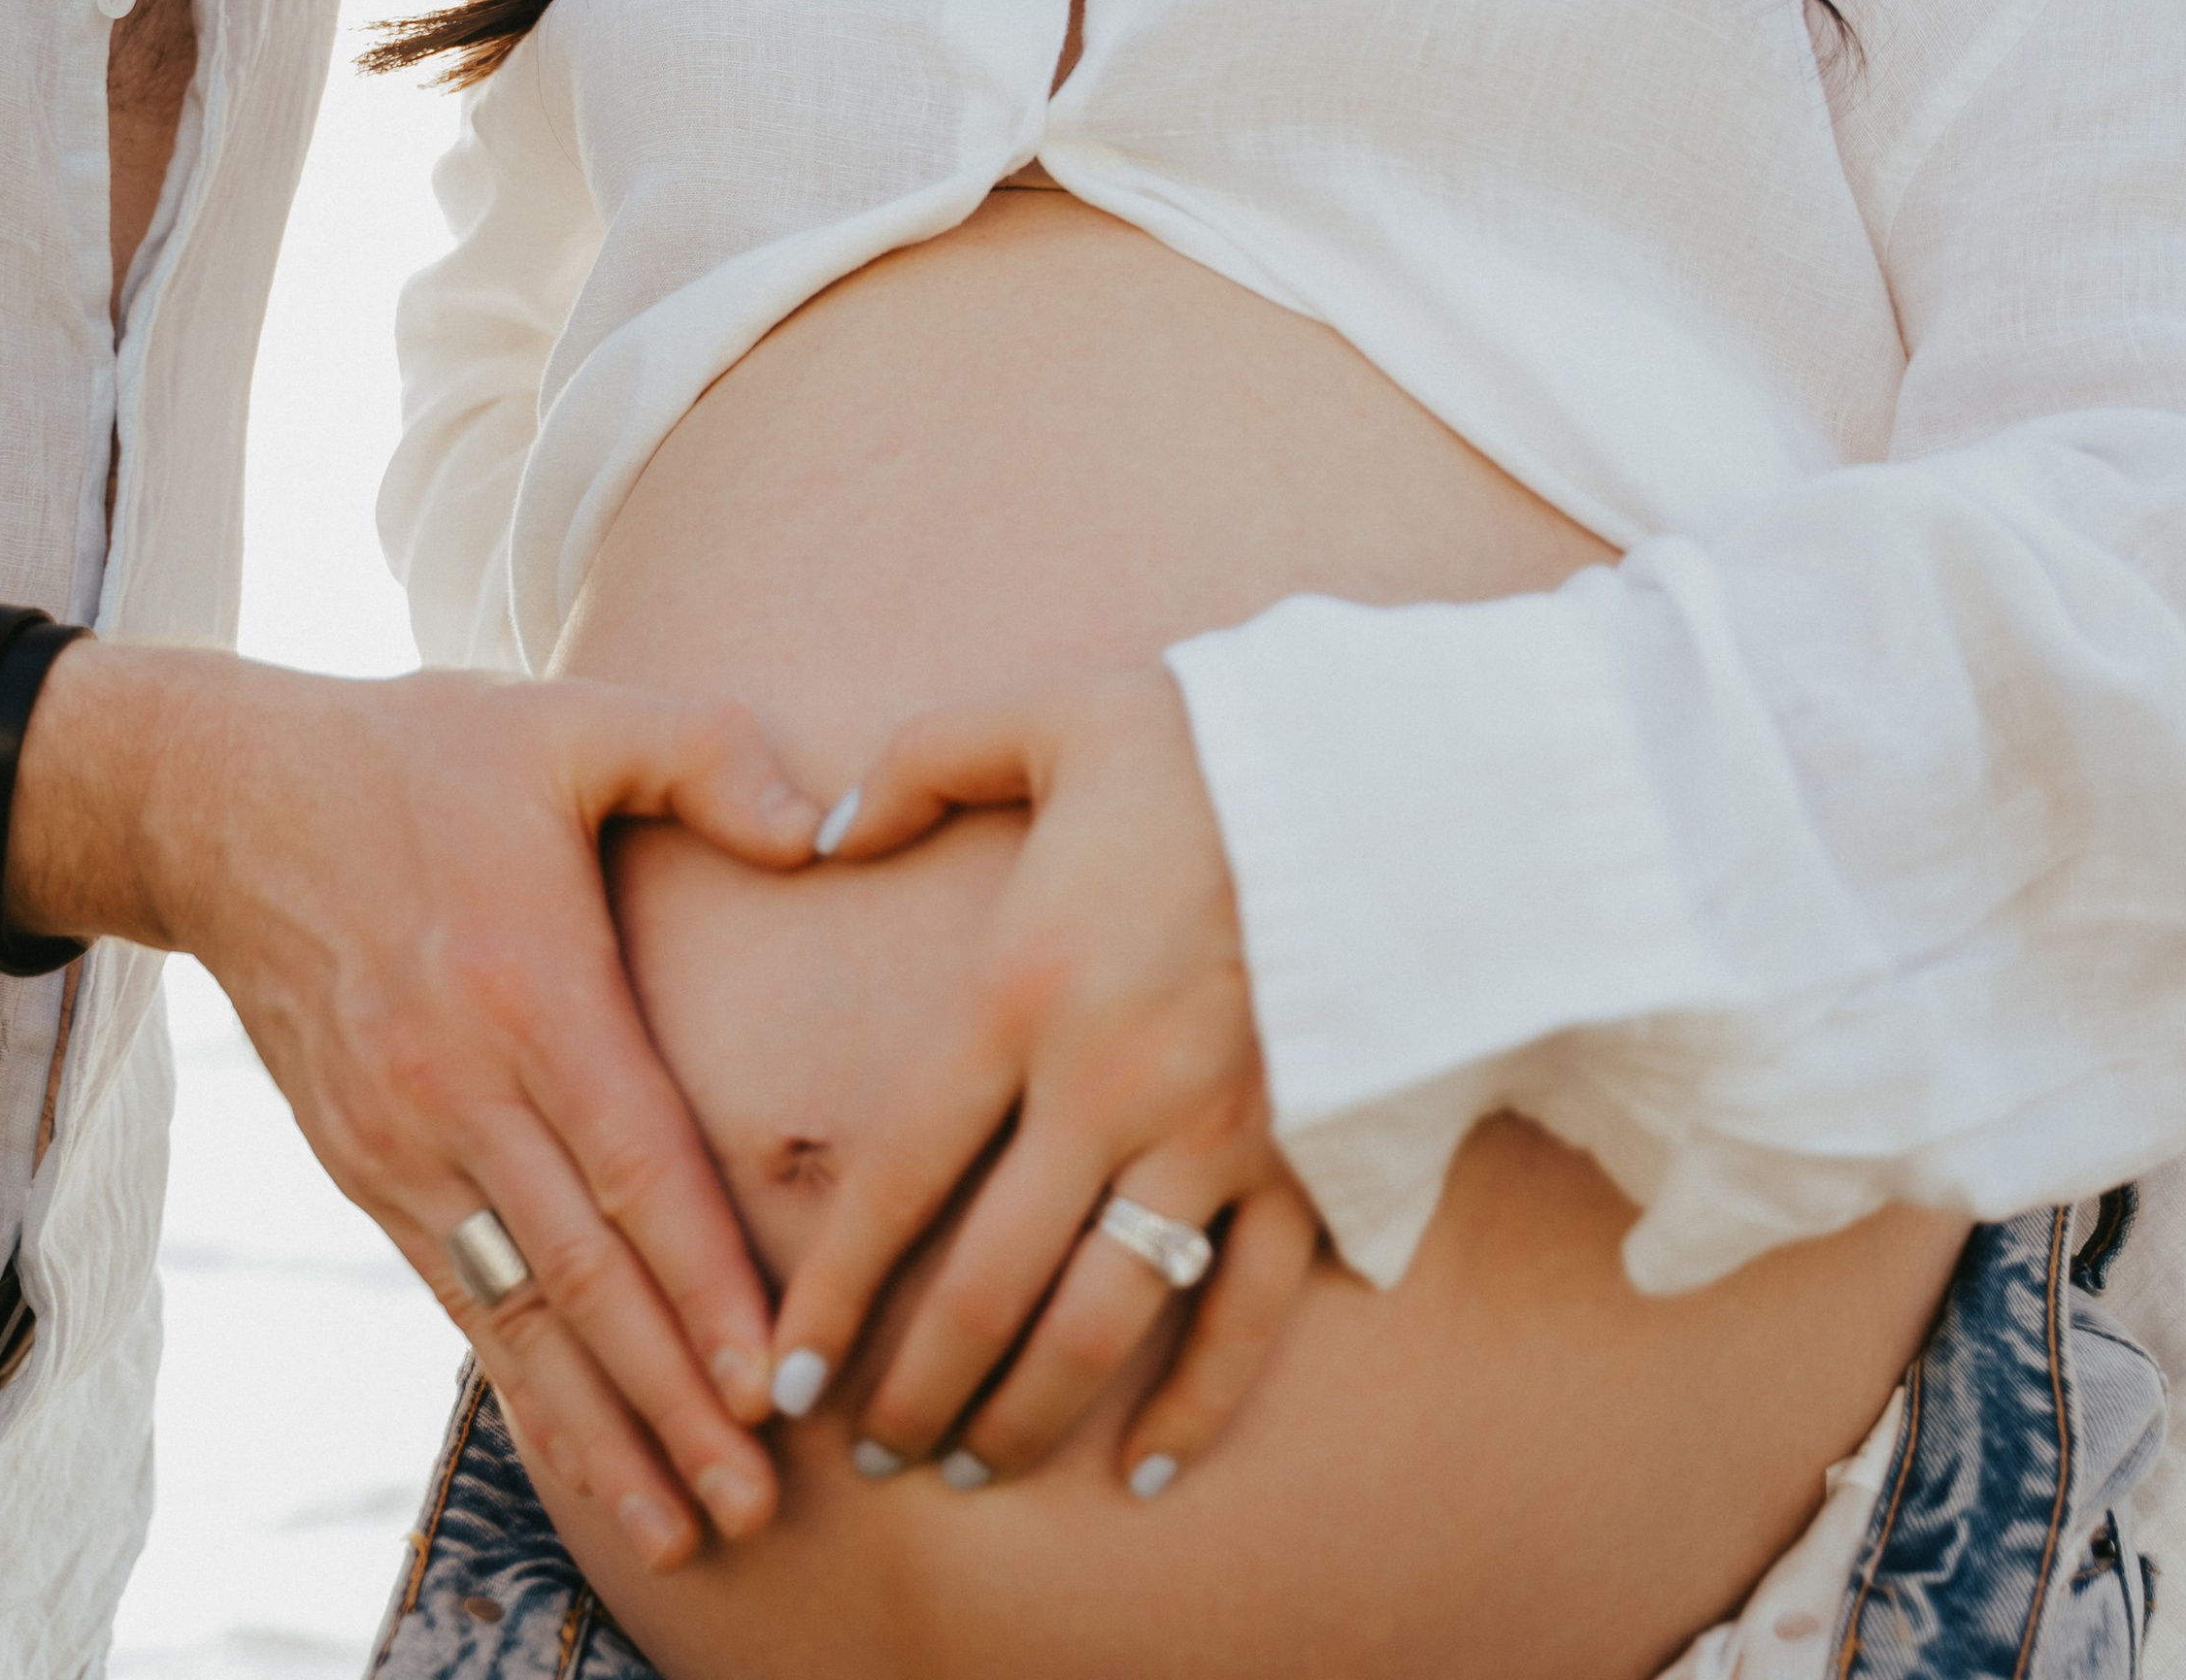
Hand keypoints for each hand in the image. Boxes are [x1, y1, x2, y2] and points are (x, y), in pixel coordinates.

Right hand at [10, 648, 822, 1569]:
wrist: (230, 805)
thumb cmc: (428, 756)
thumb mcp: (574, 719)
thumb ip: (709, 754)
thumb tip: (828, 826)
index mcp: (529, 989)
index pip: (635, 1168)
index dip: (703, 1282)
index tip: (768, 1383)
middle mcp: (460, 1088)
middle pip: (584, 1275)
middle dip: (671, 1401)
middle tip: (755, 1506)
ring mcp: (401, 1142)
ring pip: (516, 1315)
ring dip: (600, 1429)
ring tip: (681, 1529)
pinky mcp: (364, 1168)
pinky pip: (456, 1296)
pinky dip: (518, 1387)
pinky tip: (575, 1453)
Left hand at [769, 667, 1319, 1494]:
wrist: (1400, 772)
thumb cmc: (1210, 740)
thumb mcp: (1046, 716)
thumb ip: (921, 761)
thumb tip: (826, 830)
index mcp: (1023, 991)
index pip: (895, 1179)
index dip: (832, 1294)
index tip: (786, 1376)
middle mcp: (1105, 1090)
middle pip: (983, 1287)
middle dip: (911, 1391)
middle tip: (865, 1456)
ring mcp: (1211, 1141)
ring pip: (1097, 1325)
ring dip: (1024, 1417)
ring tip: (969, 1468)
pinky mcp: (1302, 1165)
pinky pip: (1243, 1315)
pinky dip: (1197, 1406)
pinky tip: (1143, 1468)